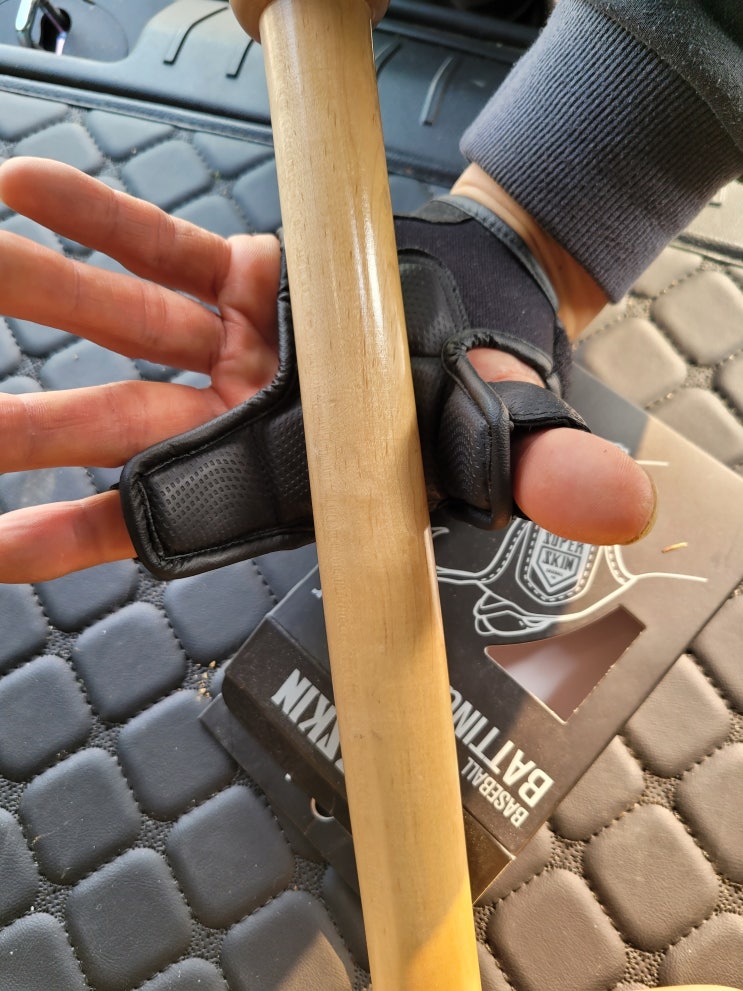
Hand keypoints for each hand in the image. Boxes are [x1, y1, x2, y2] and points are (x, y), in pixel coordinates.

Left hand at [0, 157, 653, 581]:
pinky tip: (36, 197)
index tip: (5, 547)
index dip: (92, 531)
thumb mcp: (511, 442)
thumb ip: (545, 476)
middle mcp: (244, 411)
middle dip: (31, 428)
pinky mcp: (240, 274)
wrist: (474, 327)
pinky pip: (160, 243)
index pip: (181, 512)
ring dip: (43, 294)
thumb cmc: (477, 399)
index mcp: (290, 468)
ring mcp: (232, 340)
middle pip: (120, 423)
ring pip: (122, 320)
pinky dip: (100, 219)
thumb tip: (614, 507)